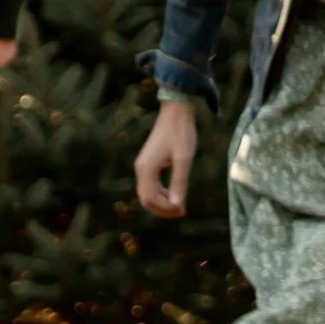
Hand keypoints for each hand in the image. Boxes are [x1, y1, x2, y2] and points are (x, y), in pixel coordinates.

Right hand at [136, 98, 198, 216]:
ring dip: (162, 202)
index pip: (150, 198)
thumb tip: (178, 205)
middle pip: (146, 198)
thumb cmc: (181, 133)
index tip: (182, 210)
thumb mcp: (184, 159)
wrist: (176, 112)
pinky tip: (174, 194)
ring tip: (180, 206)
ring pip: (148, 193)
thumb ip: (180, 182)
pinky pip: (151, 184)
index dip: (165, 209)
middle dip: (162, 209)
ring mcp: (143, 165)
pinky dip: (161, 193)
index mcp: (146, 169)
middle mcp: (141, 169)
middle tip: (182, 212)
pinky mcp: (149, 162)